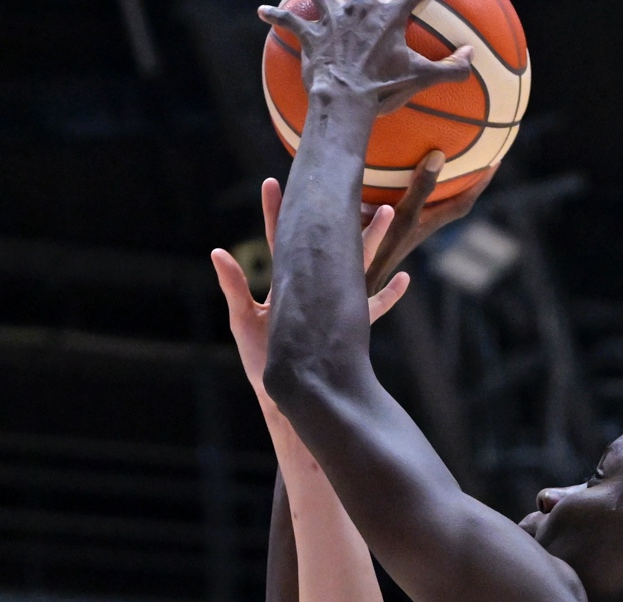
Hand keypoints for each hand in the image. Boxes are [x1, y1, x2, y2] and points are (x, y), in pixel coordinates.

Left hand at [212, 178, 409, 404]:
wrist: (283, 398)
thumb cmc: (260, 362)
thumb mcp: (244, 322)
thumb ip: (234, 287)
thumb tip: (217, 252)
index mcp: (283, 283)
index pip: (278, 238)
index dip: (274, 211)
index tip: (273, 181)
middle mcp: (311, 288)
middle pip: (328, 243)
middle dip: (340, 216)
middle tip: (352, 186)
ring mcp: (332, 306)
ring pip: (355, 266)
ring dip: (372, 242)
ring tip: (388, 213)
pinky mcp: (347, 327)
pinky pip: (372, 308)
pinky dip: (388, 294)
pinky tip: (405, 279)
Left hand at [259, 0, 471, 114]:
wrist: (343, 101)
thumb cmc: (382, 89)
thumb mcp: (420, 79)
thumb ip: (451, 68)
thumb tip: (472, 56)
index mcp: (388, 12)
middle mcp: (360, 6)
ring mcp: (332, 17)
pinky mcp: (311, 34)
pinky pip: (290, 21)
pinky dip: (276, 16)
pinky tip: (261, 11)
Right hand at [366, 154, 497, 294]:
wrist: (358, 278)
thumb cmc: (383, 249)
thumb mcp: (404, 215)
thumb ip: (421, 189)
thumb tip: (439, 156)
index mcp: (430, 221)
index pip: (463, 200)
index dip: (480, 182)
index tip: (496, 160)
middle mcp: (420, 223)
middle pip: (449, 199)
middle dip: (462, 179)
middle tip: (474, 156)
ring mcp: (403, 226)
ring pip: (425, 199)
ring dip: (433, 182)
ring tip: (438, 160)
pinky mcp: (385, 226)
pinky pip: (401, 198)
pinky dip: (404, 184)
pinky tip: (393, 174)